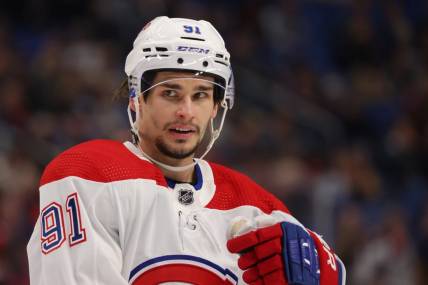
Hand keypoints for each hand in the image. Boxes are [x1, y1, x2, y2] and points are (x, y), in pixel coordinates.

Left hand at [227, 219, 344, 284]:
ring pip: (264, 268)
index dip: (241, 242)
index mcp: (283, 230)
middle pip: (259, 253)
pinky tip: (254, 281)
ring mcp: (290, 262)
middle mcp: (287, 245)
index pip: (256, 236)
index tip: (230, 246)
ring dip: (251, 272)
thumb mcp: (285, 228)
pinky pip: (271, 281)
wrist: (319, 262)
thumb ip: (269, 225)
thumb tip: (244, 225)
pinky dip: (260, 282)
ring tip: (246, 273)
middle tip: (241, 262)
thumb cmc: (294, 243)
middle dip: (246, 259)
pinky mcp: (292, 278)